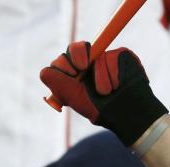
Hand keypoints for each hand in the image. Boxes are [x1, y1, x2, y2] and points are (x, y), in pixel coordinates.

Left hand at [39, 41, 166, 145]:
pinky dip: (113, 73)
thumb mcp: (75, 98)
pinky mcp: (121, 55)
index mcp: (75, 74)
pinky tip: (118, 84)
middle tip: (83, 68)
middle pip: (75, 48)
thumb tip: (44, 72)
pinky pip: (113, 56)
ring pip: (97, 55)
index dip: (63, 64)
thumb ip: (59, 84)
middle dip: (76, 55)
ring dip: (100, 77)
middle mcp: (88, 64)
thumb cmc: (100, 109)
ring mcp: (105, 58)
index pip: (62, 60)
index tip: (72, 75)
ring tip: (107, 91)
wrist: (126, 114)